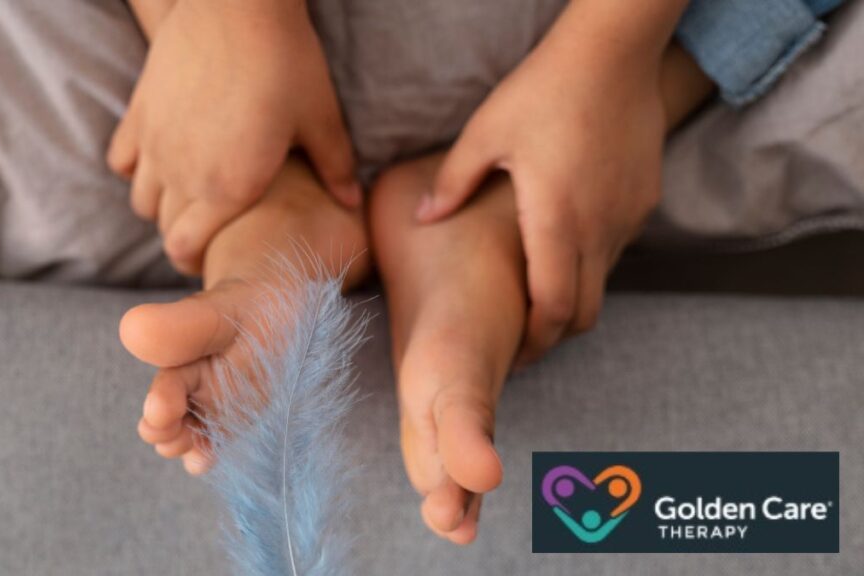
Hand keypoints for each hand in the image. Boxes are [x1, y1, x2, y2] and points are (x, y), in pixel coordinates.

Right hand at [107, 0, 358, 274]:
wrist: (237, 4)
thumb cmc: (287, 62)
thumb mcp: (321, 119)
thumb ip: (335, 169)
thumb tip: (352, 204)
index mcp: (228, 188)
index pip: (188, 248)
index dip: (195, 260)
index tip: (209, 258)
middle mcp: (183, 173)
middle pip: (165, 229)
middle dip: (183, 237)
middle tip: (204, 231)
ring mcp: (154, 142)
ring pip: (141, 199)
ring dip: (161, 205)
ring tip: (186, 196)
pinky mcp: (139, 112)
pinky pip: (121, 160)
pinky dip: (136, 167)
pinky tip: (161, 156)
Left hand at [416, 33, 667, 362]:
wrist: (614, 54)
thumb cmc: (543, 91)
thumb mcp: (486, 134)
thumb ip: (452, 184)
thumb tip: (423, 219)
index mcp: (556, 222)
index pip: (551, 309)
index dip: (533, 344)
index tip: (512, 359)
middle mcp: (599, 230)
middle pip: (584, 312)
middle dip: (553, 335)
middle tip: (523, 342)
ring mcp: (628, 217)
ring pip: (602, 281)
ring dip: (572, 297)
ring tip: (537, 295)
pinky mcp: (644, 200)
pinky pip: (617, 248)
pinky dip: (591, 262)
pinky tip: (564, 243)